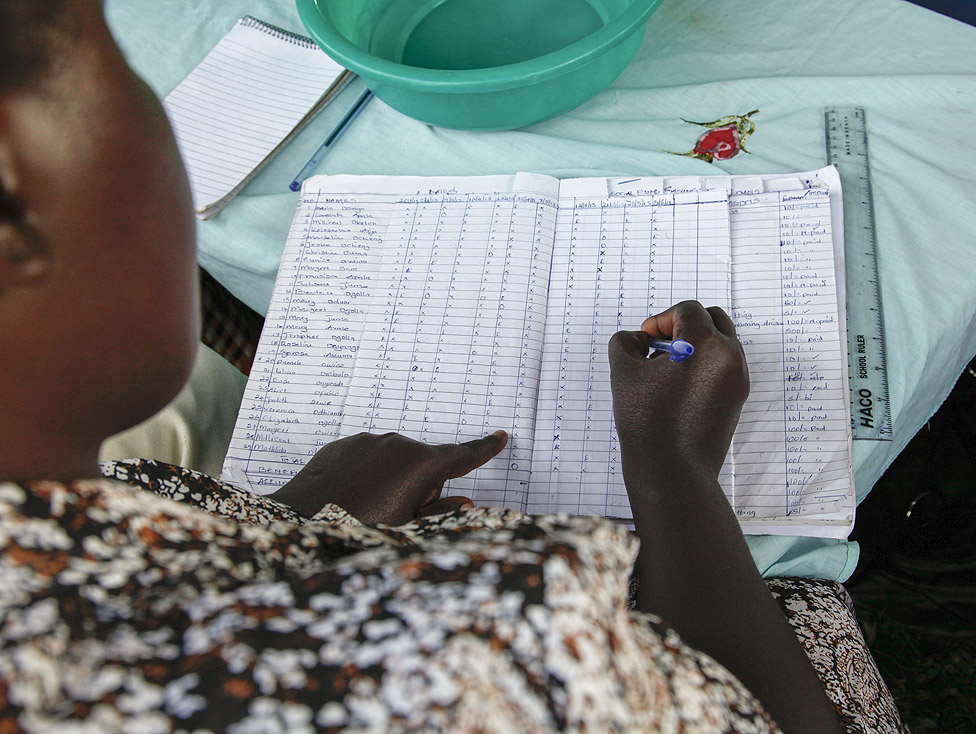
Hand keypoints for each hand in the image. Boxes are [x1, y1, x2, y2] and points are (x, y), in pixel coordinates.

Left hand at [268, 430, 507, 523]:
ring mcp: (366, 442)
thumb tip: (464, 503)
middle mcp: (396, 444)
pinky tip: (351, 497)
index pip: (462, 455)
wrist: (300, 523)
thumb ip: (441, 514)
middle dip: (421, 486)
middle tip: (400, 515)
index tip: (500, 437)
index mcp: (419, 465)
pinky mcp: (342, 445)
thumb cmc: (359, 531)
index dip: (484, 448)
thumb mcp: (408, 530)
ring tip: (369, 509)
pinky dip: (367, 475)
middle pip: (425, 463)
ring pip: (394, 461)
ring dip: (392, 480)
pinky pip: (366, 458)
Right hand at [608, 301, 748, 475]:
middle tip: (660, 344)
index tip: (645, 339)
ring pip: (722, 341)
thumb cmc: (647, 423)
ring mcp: (739, 378)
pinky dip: (705, 363)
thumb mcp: (623, 372)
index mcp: (706, 344)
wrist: (673, 471)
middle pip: (713, 318)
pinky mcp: (738, 397)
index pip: (687, 310)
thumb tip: (640, 338)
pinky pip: (725, 365)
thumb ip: (626, 342)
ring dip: (696, 343)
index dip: (661, 318)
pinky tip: (679, 386)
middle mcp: (730, 356)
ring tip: (667, 368)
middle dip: (684, 324)